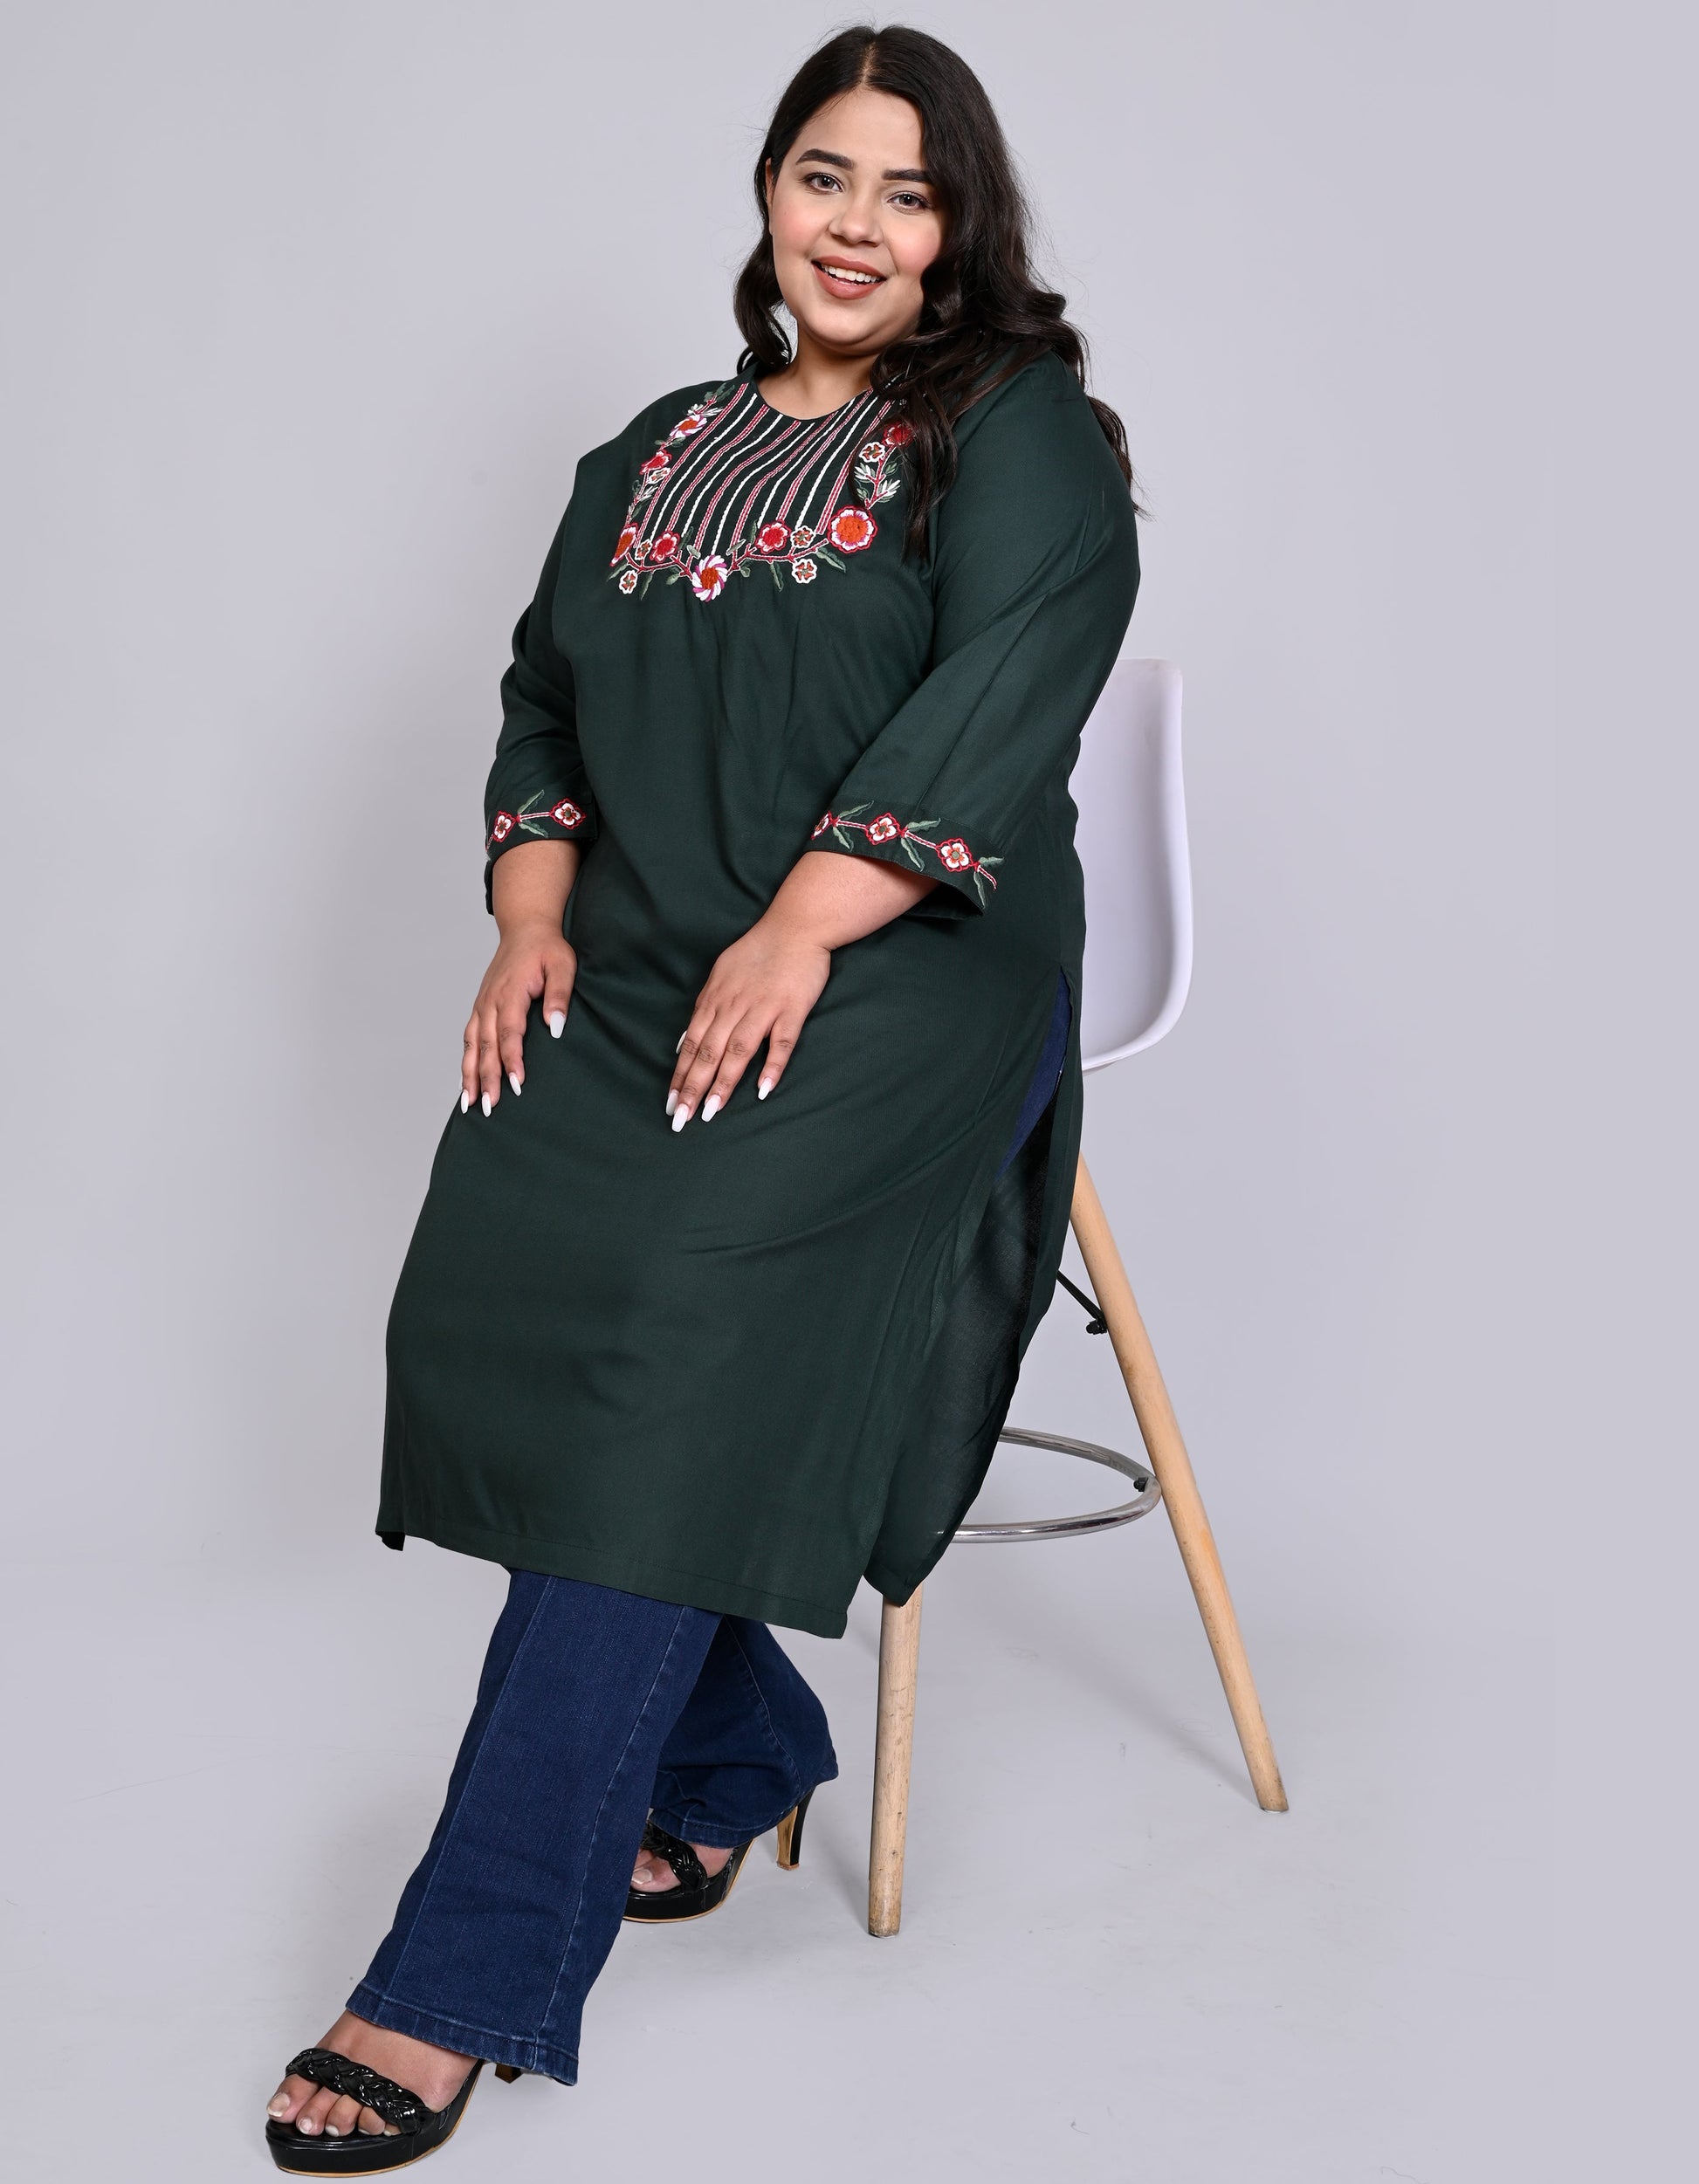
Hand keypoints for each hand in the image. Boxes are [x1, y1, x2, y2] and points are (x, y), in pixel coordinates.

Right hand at [462, 919, 575, 1114]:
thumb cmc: (547, 948)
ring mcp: (482, 1005)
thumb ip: (559, 995)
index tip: (517, 1084)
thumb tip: (555, 1026)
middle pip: (487, 1046)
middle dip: (487, 1078)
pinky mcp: (481, 1007)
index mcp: (510, 993)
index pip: (510, 1033)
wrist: (525, 928)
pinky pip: (470, 1038)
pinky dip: (467, 1061)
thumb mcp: (563, 965)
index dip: (512, 1060)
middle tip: (491, 1106)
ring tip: (470, 1104)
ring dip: (470, 1075)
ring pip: (473, 1046)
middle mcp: (491, 1002)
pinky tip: (466, 1082)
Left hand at [667, 915, 830, 1127]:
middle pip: (708, 1053)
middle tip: (681, 1119)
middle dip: (693, 1088)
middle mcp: (734, 1007)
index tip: (671, 1103)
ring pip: (738, 1051)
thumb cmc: (757, 952)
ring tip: (711, 1112)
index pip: (692, 1045)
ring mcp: (764, 1008)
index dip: (681, 1075)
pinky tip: (762, 1091)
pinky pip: (781, 1042)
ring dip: (723, 1083)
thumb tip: (683, 1042)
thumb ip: (704, 1009)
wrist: (796, 926)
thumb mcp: (720, 975)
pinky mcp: (792, 1009)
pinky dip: (772, 1067)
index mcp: (715, 1000)